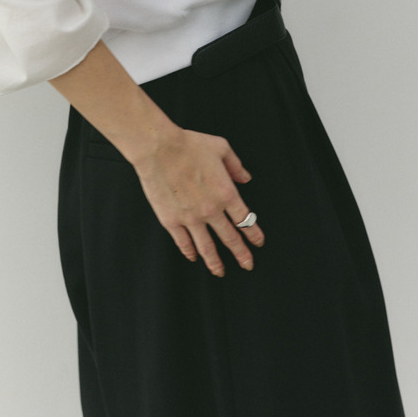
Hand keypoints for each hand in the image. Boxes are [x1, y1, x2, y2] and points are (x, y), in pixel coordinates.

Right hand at [132, 128, 264, 276]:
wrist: (159, 148)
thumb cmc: (189, 145)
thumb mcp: (221, 148)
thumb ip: (236, 165)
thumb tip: (245, 177)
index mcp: (226, 193)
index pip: (245, 220)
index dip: (253, 234)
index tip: (258, 242)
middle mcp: (211, 210)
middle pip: (230, 238)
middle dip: (241, 253)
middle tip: (248, 264)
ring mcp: (190, 218)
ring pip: (207, 247)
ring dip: (215, 262)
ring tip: (220, 271)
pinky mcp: (171, 221)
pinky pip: (183, 242)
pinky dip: (190, 251)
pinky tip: (193, 257)